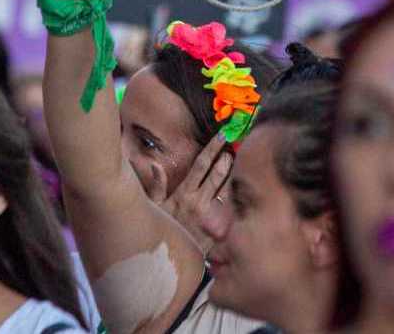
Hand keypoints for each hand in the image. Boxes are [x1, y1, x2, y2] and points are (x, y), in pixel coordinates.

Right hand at [147, 133, 232, 253]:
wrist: (174, 258)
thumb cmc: (163, 229)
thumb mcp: (155, 207)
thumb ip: (156, 185)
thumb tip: (153, 164)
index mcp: (184, 193)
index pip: (201, 165)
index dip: (212, 148)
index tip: (221, 136)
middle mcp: (199, 201)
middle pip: (217, 174)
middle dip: (226, 158)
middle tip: (236, 145)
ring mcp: (210, 214)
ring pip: (226, 189)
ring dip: (232, 175)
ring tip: (239, 161)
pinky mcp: (218, 226)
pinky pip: (229, 208)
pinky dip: (235, 196)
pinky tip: (240, 188)